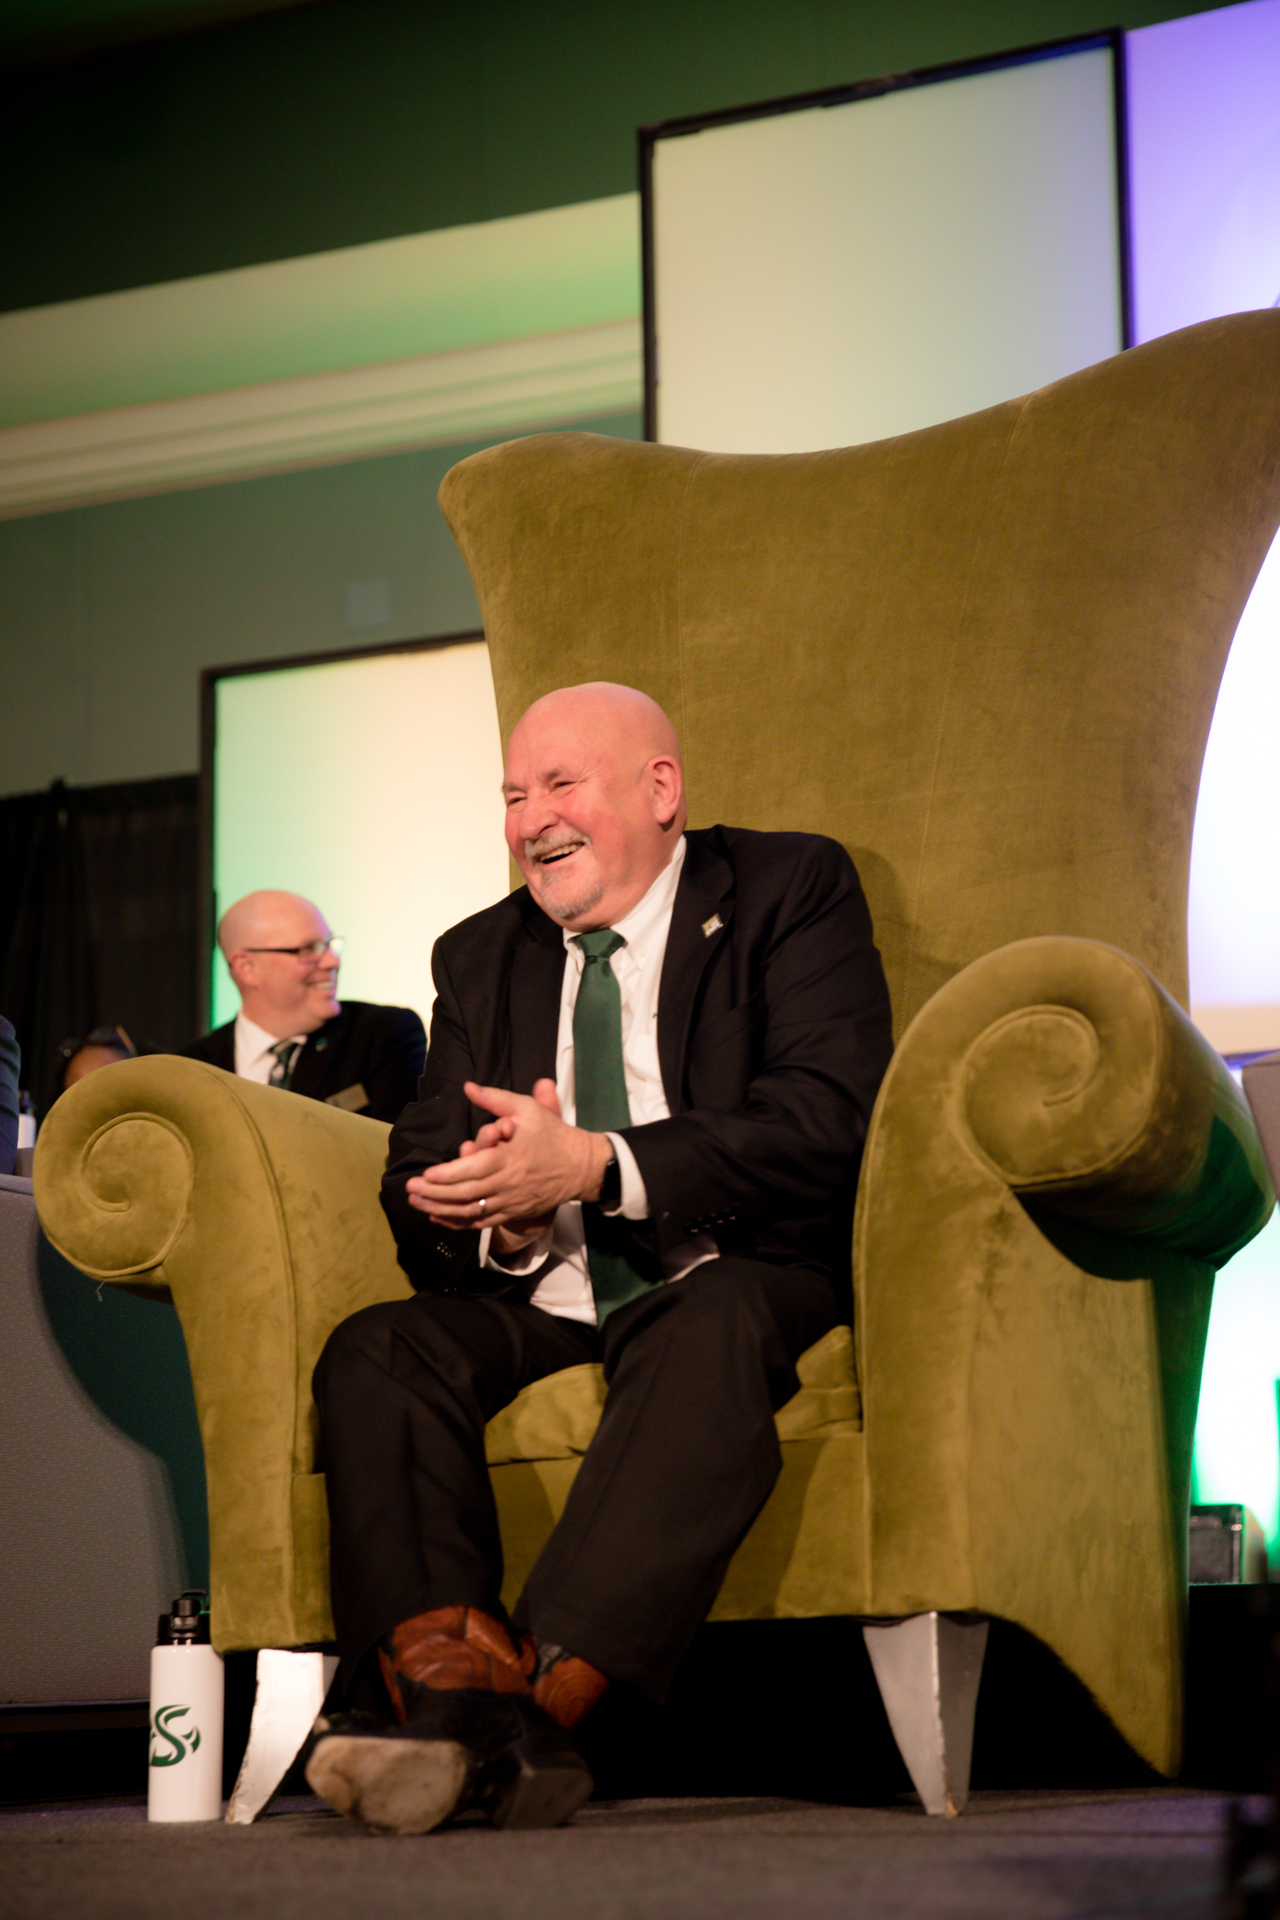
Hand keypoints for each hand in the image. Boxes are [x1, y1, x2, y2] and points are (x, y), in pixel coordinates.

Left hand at [405, 1079, 610, 1242]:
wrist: (580, 1167)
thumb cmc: (552, 1135)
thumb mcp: (527, 1109)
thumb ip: (495, 1098)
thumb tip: (468, 1086)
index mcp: (509, 1158)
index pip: (473, 1170)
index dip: (448, 1175)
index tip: (426, 1175)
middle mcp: (508, 1183)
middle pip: (466, 1193)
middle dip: (435, 1193)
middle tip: (410, 1189)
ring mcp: (510, 1201)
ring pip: (471, 1211)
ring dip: (441, 1209)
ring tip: (417, 1203)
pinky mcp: (513, 1212)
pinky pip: (481, 1222)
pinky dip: (458, 1222)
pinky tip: (438, 1217)